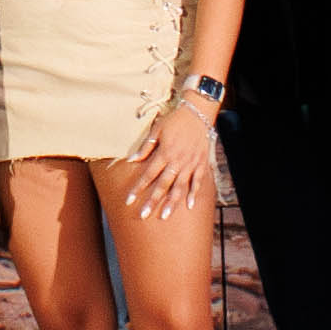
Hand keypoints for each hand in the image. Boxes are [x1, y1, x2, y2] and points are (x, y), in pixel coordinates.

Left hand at [120, 101, 218, 219]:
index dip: (138, 188)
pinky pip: (198, 182)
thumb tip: (131, 160)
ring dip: (172, 202)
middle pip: (163, 185)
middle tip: (143, 215)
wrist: (197, 113)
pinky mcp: (201, 164)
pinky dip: (194, 194)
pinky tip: (189, 206)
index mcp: (165, 153)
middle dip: (153, 201)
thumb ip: (145, 147)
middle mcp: (177, 161)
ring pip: (180, 187)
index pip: (148, 175)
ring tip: (165, 215)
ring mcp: (191, 164)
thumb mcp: (157, 130)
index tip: (129, 201)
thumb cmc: (174, 121)